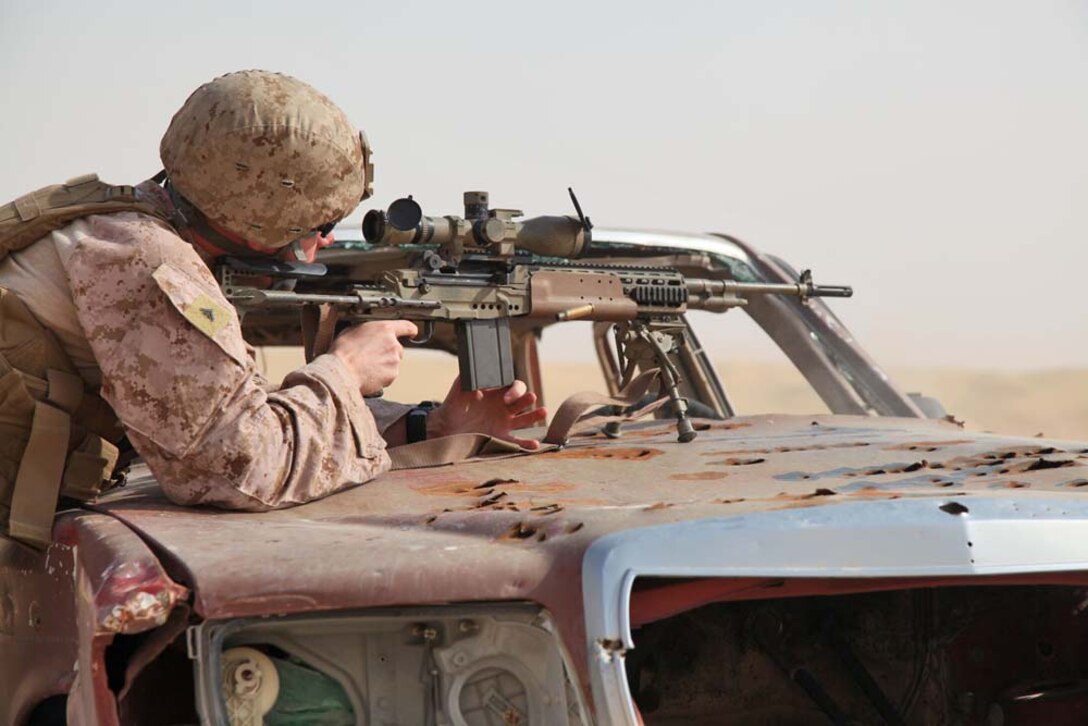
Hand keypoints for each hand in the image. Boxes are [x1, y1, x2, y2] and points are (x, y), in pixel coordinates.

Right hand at [328, 320, 417, 395]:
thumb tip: (367, 333)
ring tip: (366, 365)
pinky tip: (368, 373)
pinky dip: (381, 376)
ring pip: (393, 362)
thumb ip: (368, 330)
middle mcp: (393, 344)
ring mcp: (394, 361)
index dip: (410, 330)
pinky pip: (389, 375)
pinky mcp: (392, 375)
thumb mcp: (353, 330)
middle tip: (371, 355)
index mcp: (384, 330)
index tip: (412, 332)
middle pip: (397, 348)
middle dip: (387, 352)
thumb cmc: (343, 351)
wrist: (342, 371)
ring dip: (383, 364)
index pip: (406, 326)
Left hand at [427, 378, 547, 448]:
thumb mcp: (460, 387)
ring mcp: (504, 422)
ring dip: (535, 415)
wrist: (447, 424)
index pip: (514, 387)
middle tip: (530, 398)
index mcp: (498, 392)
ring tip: (543, 411)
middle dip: (526, 399)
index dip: (515, 390)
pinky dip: (526, 443)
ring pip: (524, 419)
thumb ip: (469, 377)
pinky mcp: (501, 437)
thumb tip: (478, 371)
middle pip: (523, 401)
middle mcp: (505, 406)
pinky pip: (517, 441)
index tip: (507, 397)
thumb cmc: (455, 402)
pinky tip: (535, 445)